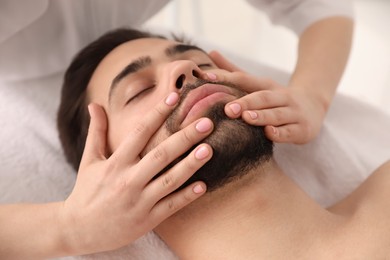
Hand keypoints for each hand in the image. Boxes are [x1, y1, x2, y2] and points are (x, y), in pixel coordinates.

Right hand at [59, 92, 212, 254]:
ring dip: (190, 164)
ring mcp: (139, 201)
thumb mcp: (89, 160)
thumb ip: (96, 131)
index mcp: (116, 163)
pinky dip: (187, 196)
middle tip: (206, 123)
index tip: (175, 97)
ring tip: (209, 150)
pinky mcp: (147, 219)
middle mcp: (128, 180)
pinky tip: (204, 185)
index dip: (158, 113)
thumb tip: (94, 104)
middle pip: (161, 155)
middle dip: (185, 138)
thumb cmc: (87, 191)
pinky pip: (170, 206)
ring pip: (169, 180)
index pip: (140, 133)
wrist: (79, 230)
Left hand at [208, 51, 326, 143]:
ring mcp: (293, 113)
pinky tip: (269, 133)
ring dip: (262, 116)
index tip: (207, 78)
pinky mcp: (301, 129)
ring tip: (246, 118)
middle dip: (246, 102)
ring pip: (277, 114)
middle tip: (228, 108)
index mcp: (267, 85)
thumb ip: (234, 72)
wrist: (313, 107)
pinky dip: (280, 133)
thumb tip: (211, 52)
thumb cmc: (276, 97)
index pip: (245, 80)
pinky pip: (290, 132)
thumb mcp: (257, 84)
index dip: (226, 78)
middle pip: (263, 97)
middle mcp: (281, 96)